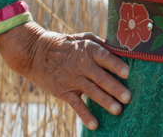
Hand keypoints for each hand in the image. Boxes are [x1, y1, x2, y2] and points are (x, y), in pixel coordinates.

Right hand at [0, 22, 130, 130]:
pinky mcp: (64, 91)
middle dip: (115, 88)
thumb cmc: (64, 45)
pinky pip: (76, 104)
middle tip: (128, 97)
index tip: (127, 73)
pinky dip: (85, 115)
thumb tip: (119, 49)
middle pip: (100, 77)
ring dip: (105, 101)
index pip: (104, 57)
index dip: (115, 65)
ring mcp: (72, 79)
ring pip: (91, 91)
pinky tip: (95, 124)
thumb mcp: (81, 38)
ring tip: (118, 110)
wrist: (35, 53)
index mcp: (88, 49)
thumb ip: (99, 43)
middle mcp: (81, 64)